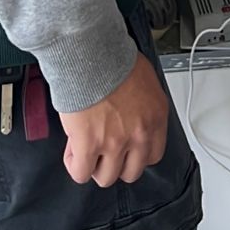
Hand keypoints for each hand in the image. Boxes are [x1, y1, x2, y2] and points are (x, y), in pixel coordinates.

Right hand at [59, 53, 168, 187]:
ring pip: (106, 176)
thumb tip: (130, 112)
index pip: (154, 154)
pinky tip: (73, 149)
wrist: (92, 52)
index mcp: (156, 116)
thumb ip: (141, 104)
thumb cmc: (113, 58)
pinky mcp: (89, 145)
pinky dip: (75, 165)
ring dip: (95, 165)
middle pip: (131, 171)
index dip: (135, 154)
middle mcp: (140, 134)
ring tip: (86, 148)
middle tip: (104, 149)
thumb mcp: (143, 80)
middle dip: (116, 163)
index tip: (125, 148)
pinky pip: (81, 172)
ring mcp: (115, 142)